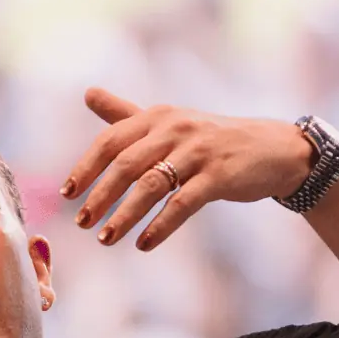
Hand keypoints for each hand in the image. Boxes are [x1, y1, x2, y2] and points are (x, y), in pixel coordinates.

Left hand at [61, 87, 315, 250]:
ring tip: (105, 239)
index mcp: (157, 116)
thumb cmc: (212, 139)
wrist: (271, 149)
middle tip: (82, 222)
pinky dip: (160, 226)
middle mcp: (175, 129)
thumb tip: (87, 93)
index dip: (86, 167)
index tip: (67, 194)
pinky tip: (144, 244)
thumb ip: (126, 114)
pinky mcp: (219, 176)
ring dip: (125, 215)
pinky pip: (182, 203)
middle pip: (126, 164)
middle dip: (100, 195)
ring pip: (151, 185)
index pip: (111, 141)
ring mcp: (198, 151)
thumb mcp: (169, 122)